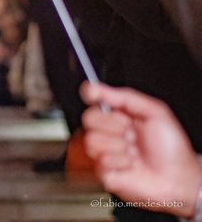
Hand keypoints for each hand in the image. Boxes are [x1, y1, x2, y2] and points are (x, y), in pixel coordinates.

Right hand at [81, 82, 201, 217]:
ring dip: (119, 146)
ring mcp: (104, 151)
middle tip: (132, 133)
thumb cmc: (171, 148)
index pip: (94, 100)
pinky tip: (130, 164)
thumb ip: (124, 96)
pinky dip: (120, 162)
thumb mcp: (155, 112)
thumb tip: (95, 87)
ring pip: (92, 140)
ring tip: (134, 151)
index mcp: (119, 115)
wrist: (178, 179)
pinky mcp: (103, 171)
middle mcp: (109, 132)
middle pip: (89, 118)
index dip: (96, 98)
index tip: (103, 101)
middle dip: (115, 126)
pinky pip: (100, 160)